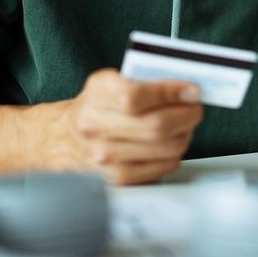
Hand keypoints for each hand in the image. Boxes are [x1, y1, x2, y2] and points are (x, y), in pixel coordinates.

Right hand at [49, 68, 203, 184]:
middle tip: (195, 108)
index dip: (170, 92)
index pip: (136, 96)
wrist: (62, 138)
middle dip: (187, 115)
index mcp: (97, 94)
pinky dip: (174, 155)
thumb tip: (184, 87)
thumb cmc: (95, 107)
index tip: (191, 90)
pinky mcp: (116, 177)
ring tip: (184, 126)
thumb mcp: (109, 81)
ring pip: (165, 148)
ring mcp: (104, 156)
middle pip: (156, 125)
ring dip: (184, 135)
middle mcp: (95, 126)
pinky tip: (169, 144)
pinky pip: (161, 167)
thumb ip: (143, 78)